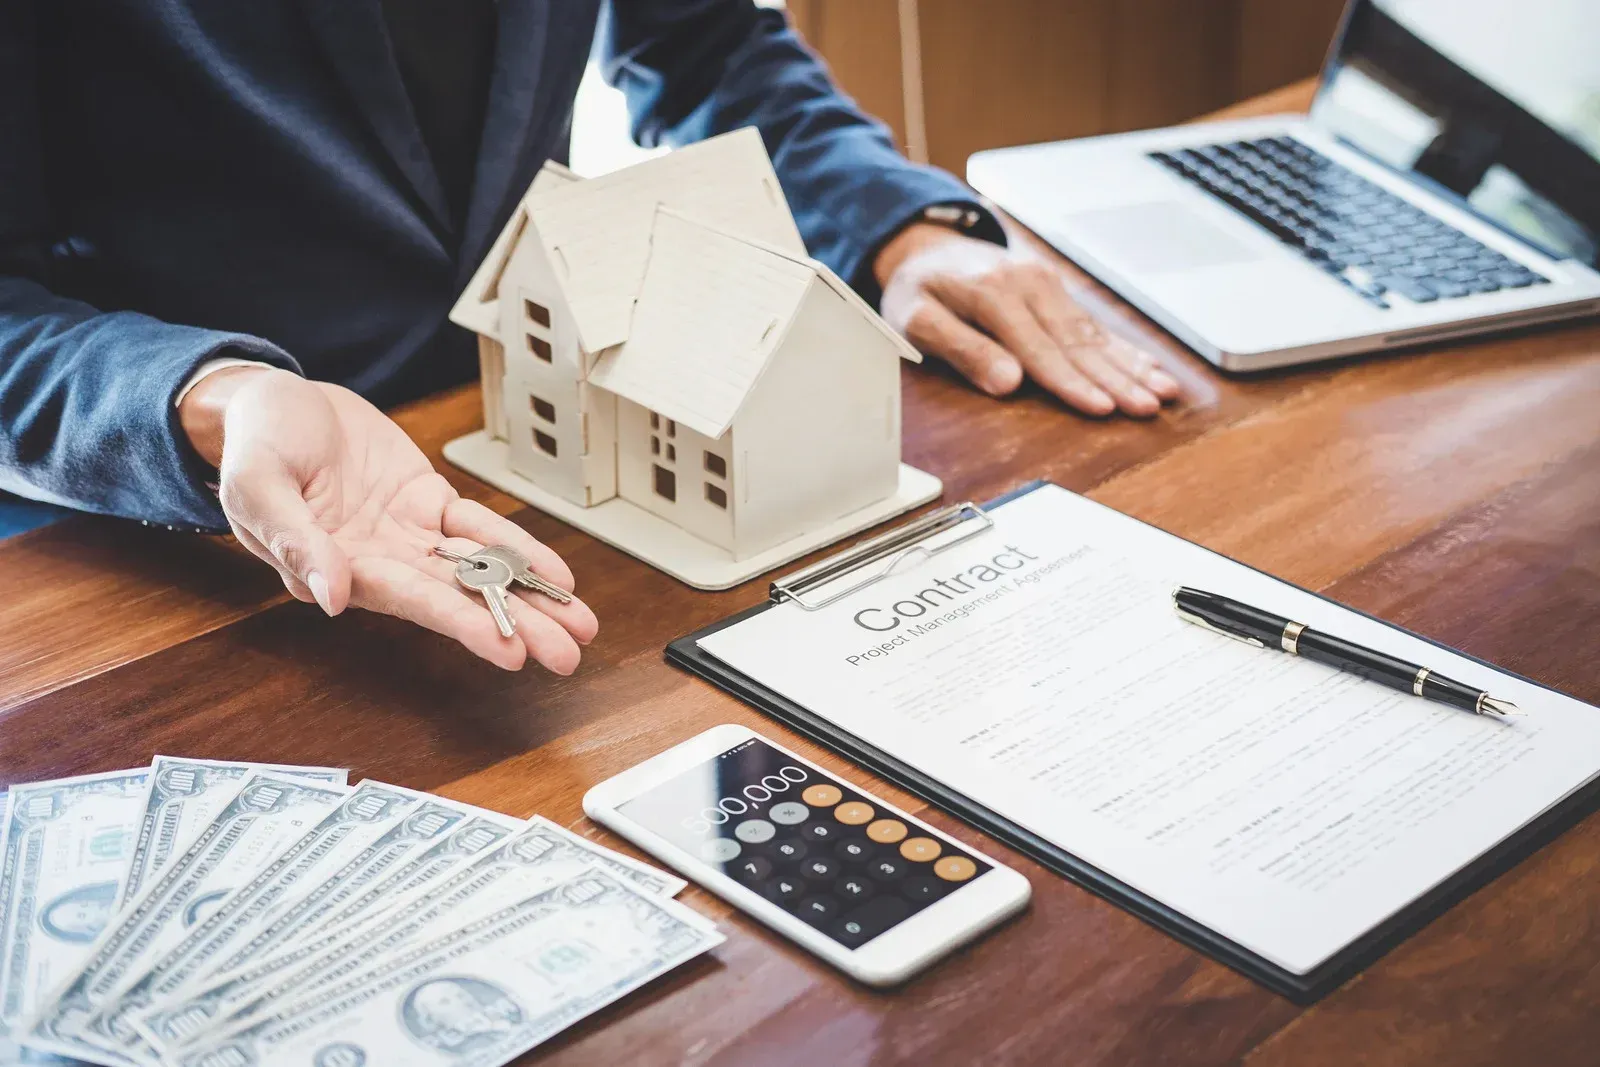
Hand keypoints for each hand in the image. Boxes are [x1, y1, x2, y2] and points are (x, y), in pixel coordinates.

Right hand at [180, 366, 597, 671]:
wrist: (272, 401)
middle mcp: (380, 562)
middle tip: (566, 656)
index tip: (509, 653)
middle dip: (515, 627)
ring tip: (579, 625)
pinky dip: (518, 547)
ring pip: (478, 570)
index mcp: (337, 568)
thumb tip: (331, 598)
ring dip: (530, 598)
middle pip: (458, 598)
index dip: (462, 623)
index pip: (411, 601)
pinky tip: (555, 573)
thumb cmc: (255, 444)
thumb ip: (294, 540)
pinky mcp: (426, 502)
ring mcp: (407, 534)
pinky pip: (478, 528)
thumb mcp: (258, 484)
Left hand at [874, 221, 1179, 416]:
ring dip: (1131, 366)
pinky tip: (1152, 369)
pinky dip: (1125, 350)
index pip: (1038, 348)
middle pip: (1076, 342)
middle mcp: (1028, 285)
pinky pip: (1094, 326)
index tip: (1100, 407)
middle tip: (1146, 407)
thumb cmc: (918, 291)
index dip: (1070, 382)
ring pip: (1094, 334)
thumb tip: (1007, 382)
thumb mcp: (916, 319)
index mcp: (993, 292)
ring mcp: (1047, 286)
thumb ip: (960, 349)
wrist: (927, 247)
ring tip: (1162, 393)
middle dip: (1116, 378)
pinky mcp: (1056, 293)